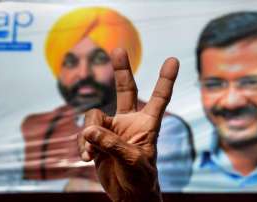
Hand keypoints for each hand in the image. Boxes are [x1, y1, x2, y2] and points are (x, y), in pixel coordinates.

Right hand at [77, 48, 178, 201]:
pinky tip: (87, 158)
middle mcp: (130, 122)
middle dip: (122, 71)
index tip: (172, 60)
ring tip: (91, 153)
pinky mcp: (98, 140)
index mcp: (148, 125)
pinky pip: (85, 134)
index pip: (159, 98)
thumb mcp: (133, 161)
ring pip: (95, 117)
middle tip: (118, 50)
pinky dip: (83, 144)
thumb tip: (90, 129)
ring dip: (90, 134)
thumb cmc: (141, 179)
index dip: (165, 80)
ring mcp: (113, 130)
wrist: (128, 195)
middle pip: (126, 91)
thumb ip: (113, 144)